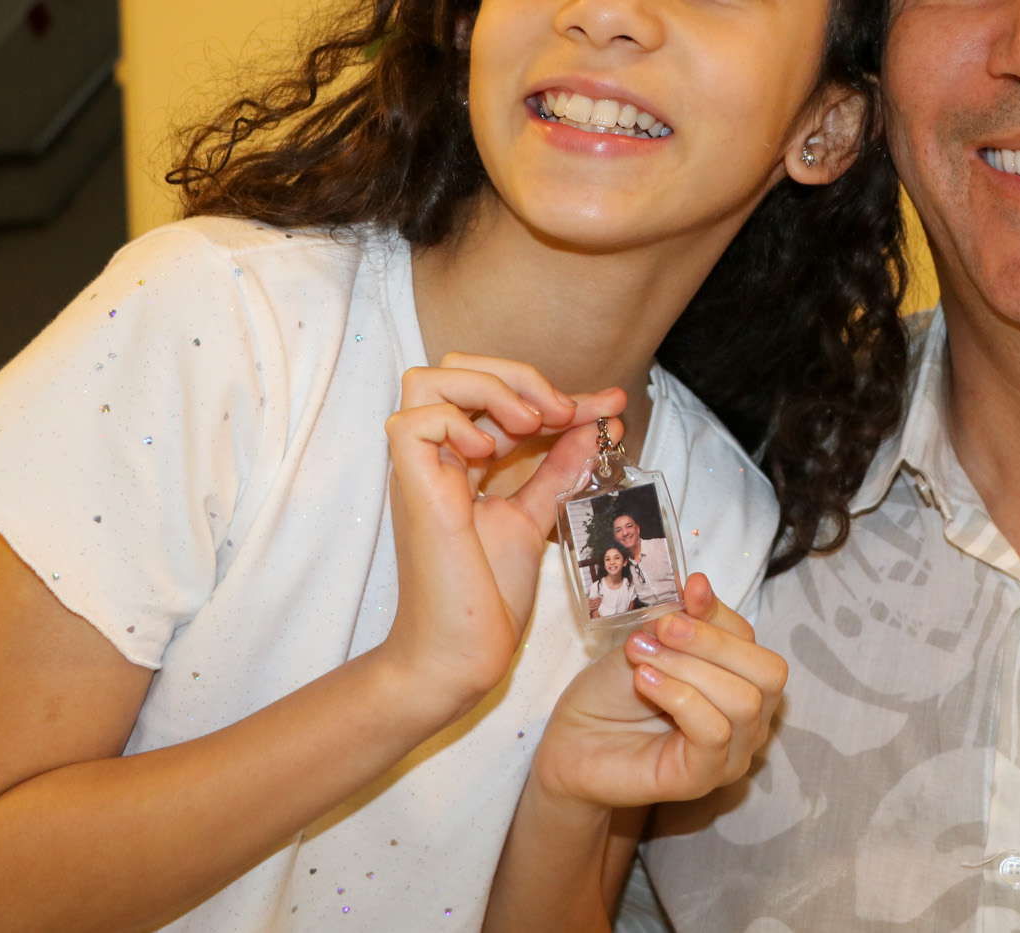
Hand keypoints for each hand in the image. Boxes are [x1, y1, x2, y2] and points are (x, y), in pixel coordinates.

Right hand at [376, 355, 623, 725]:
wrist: (461, 652)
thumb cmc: (488, 594)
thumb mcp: (536, 516)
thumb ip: (560, 470)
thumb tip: (600, 423)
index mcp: (463, 460)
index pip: (502, 396)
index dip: (555, 391)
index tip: (610, 404)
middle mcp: (436, 457)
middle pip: (454, 367)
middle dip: (516, 374)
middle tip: (560, 412)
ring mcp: (419, 469)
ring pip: (427, 379)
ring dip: (488, 387)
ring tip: (529, 425)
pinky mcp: (409, 485)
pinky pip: (412, 419)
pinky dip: (456, 422)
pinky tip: (487, 455)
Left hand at [533, 574, 786, 808]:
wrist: (573, 739)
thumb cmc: (615, 691)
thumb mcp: (652, 641)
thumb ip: (684, 617)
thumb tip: (700, 583)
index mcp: (742, 684)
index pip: (755, 644)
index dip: (720, 615)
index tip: (682, 596)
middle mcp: (749, 722)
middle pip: (768, 674)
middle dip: (713, 642)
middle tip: (663, 628)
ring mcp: (731, 755)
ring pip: (743, 702)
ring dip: (688, 668)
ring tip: (642, 656)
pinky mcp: (703, 778)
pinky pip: (714, 732)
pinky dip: (679, 697)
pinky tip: (645, 681)